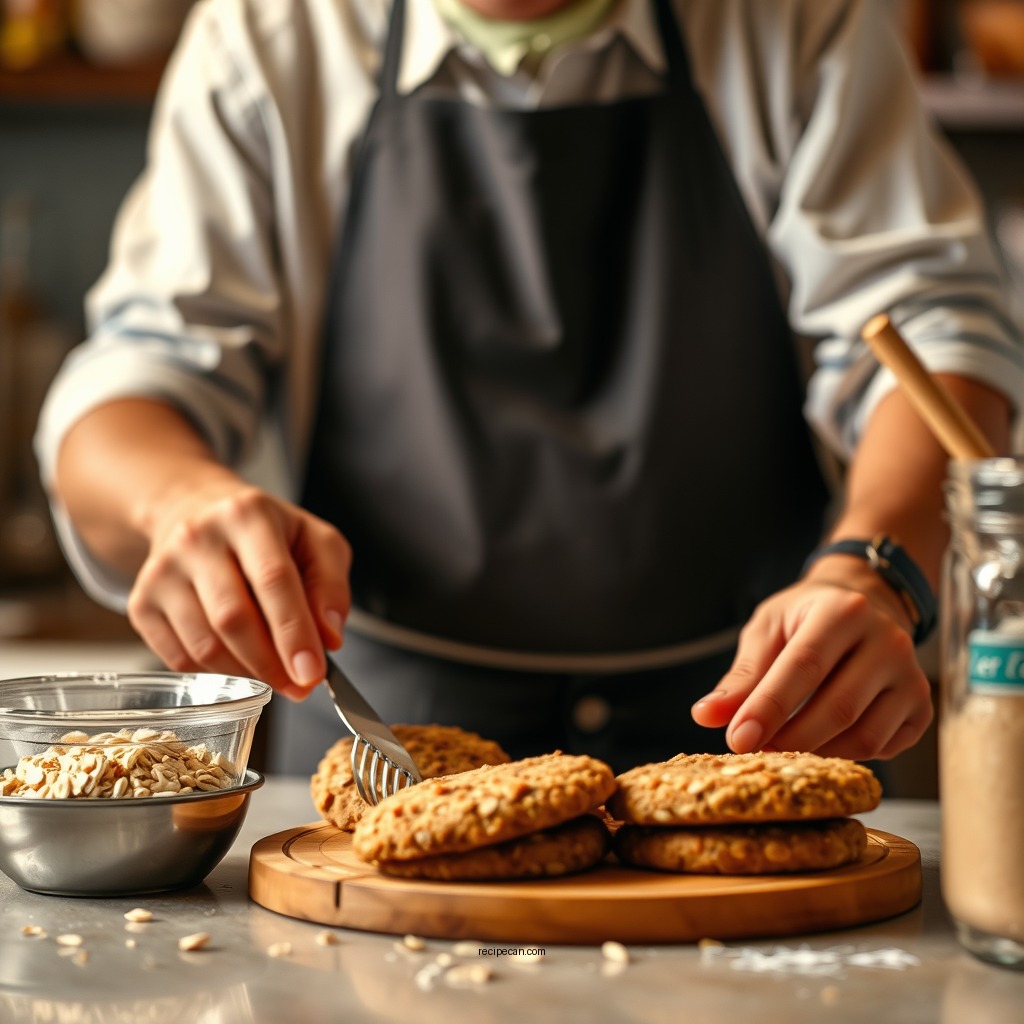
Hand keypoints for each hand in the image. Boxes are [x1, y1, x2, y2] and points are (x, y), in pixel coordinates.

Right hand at [126, 473, 351, 699]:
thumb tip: (329, 638)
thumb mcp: (316, 541)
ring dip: (247, 672)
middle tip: (299, 686)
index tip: (312, 672)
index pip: (273, 580)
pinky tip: (239, 662)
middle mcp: (198, 538)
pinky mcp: (141, 602)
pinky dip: (216, 673)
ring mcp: (162, 571)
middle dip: (272, 663)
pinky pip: (180, 658)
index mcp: (248, 515)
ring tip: (275, 673)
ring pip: (205, 644)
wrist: (196, 512)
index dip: (294, 632)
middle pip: (233, 617)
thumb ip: (330, 586)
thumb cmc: (266, 533)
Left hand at [691, 562, 933, 759]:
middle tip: (754, 752)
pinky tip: (821, 742)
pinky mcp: (922, 707)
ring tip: (782, 748)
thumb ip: (741, 675)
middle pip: (838, 707)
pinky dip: (846, 755)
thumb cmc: (806, 617)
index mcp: (843, 611)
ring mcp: (912, 676)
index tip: (737, 740)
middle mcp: (888, 641)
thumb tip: (706, 716)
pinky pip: (884, 748)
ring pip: (864, 737)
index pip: (804, 667)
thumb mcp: (767, 629)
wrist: (864, 604)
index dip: (769, 707)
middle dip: (790, 739)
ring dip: (817, 753)